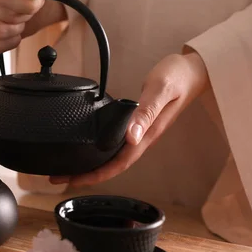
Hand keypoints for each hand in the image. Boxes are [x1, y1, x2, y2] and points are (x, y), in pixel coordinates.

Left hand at [49, 51, 210, 187]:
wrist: (194, 70)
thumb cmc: (178, 77)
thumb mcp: (160, 91)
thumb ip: (146, 113)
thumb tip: (131, 137)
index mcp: (146, 135)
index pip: (117, 165)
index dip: (94, 176)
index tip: (71, 181)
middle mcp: (142, 139)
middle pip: (111, 166)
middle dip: (85, 176)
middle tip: (57, 178)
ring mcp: (140, 134)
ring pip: (112, 158)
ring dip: (90, 166)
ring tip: (67, 169)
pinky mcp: (137, 125)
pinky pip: (115, 145)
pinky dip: (98, 152)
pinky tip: (86, 150)